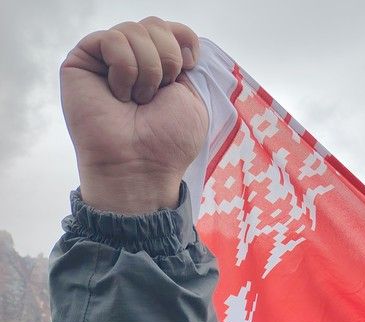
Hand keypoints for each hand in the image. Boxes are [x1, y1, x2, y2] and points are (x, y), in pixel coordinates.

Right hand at [61, 18, 208, 212]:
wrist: (141, 164)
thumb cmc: (168, 140)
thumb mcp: (192, 97)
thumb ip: (185, 60)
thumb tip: (179, 37)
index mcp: (159, 66)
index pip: (172, 29)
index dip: (184, 42)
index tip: (187, 69)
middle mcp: (133, 58)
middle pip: (154, 25)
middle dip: (167, 59)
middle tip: (158, 94)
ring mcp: (106, 58)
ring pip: (134, 30)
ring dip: (147, 70)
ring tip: (137, 100)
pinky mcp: (82, 60)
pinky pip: (111, 39)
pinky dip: (125, 69)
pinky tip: (119, 94)